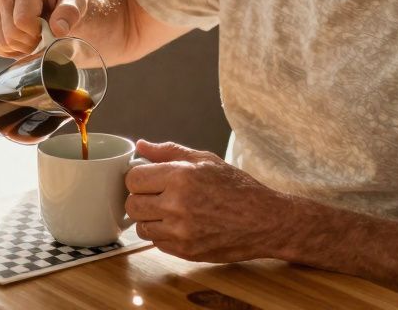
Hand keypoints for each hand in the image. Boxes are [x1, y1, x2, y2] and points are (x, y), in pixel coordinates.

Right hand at [0, 0, 86, 57]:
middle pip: (10, 34)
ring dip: (22, 48)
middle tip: (44, 36)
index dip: (38, 33)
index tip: (50, 29)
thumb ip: (70, 12)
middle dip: (31, 43)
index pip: (22, 22)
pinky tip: (25, 40)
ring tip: (36, 36)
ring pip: (2, 43)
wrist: (56, 1)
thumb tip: (58, 29)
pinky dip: (12, 50)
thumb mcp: (77, 1)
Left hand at [125, 140, 290, 263]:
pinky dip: (163, 235)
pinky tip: (181, 225)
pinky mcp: (186, 252)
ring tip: (169, 211)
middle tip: (156, 196)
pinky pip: (157, 243)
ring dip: (150, 219)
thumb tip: (141, 145)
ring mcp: (181, 232)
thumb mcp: (205, 160)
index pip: (133, 179)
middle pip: (132, 205)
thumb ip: (168, 152)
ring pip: (141, 227)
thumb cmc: (237, 188)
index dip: (138, 178)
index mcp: (180, 177)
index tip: (148, 179)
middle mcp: (177, 205)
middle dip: (140, 198)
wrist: (265, 221)